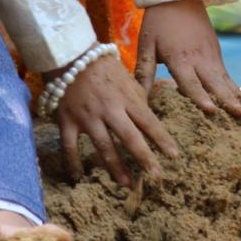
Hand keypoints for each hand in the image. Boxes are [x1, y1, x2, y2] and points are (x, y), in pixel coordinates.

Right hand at [54, 52, 177, 187]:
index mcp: (126, 97)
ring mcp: (87, 117)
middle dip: (143, 157)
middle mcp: (109, 109)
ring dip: (115, 167)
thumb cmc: (104, 68)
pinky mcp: (67, 122)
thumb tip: (150, 120)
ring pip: (103, 146)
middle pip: (129, 137)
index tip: (174, 156)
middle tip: (155, 176)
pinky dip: (73, 163)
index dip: (161, 139)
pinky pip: (70, 147)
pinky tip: (79, 178)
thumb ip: (138, 99)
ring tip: (126, 184)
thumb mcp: (127, 79)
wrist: (71, 56)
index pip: (148, 121)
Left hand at [136, 0, 240, 118]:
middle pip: (214, 83)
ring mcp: (210, 54)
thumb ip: (144, 73)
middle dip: (227, 100)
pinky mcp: (216, 51)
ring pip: (224, 79)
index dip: (200, 97)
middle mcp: (198, 58)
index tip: (211, 110)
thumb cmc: (158, 22)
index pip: (190, 82)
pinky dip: (234, 87)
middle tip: (240, 116)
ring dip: (235, 96)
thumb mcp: (146, 45)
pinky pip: (226, 73)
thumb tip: (137, 98)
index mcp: (179, 58)